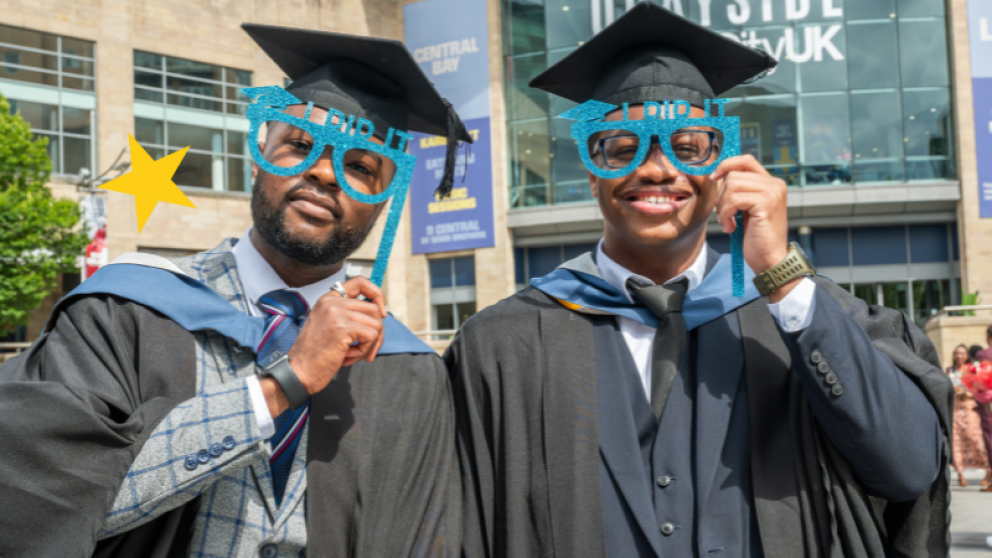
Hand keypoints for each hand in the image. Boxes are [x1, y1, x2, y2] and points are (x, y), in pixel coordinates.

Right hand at [261, 277, 386, 416]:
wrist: (297, 372)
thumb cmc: (314, 355)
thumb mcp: (329, 327)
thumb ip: (348, 316)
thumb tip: (378, 317)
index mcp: (328, 300)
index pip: (360, 282)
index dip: (376, 294)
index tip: (380, 314)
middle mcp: (332, 303)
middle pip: (373, 309)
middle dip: (377, 332)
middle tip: (366, 349)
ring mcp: (336, 314)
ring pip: (376, 324)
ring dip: (370, 344)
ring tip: (353, 355)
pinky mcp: (342, 328)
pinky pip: (372, 336)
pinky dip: (366, 350)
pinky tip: (349, 357)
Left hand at [710, 155, 795, 301]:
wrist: (770, 259)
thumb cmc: (756, 237)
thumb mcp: (747, 209)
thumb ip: (741, 191)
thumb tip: (719, 175)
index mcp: (771, 183)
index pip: (746, 161)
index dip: (727, 165)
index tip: (714, 177)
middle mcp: (775, 184)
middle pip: (733, 175)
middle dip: (721, 196)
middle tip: (725, 216)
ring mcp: (773, 192)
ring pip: (731, 186)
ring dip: (723, 207)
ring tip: (728, 222)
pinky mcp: (766, 203)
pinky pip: (733, 200)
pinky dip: (726, 214)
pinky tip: (732, 227)